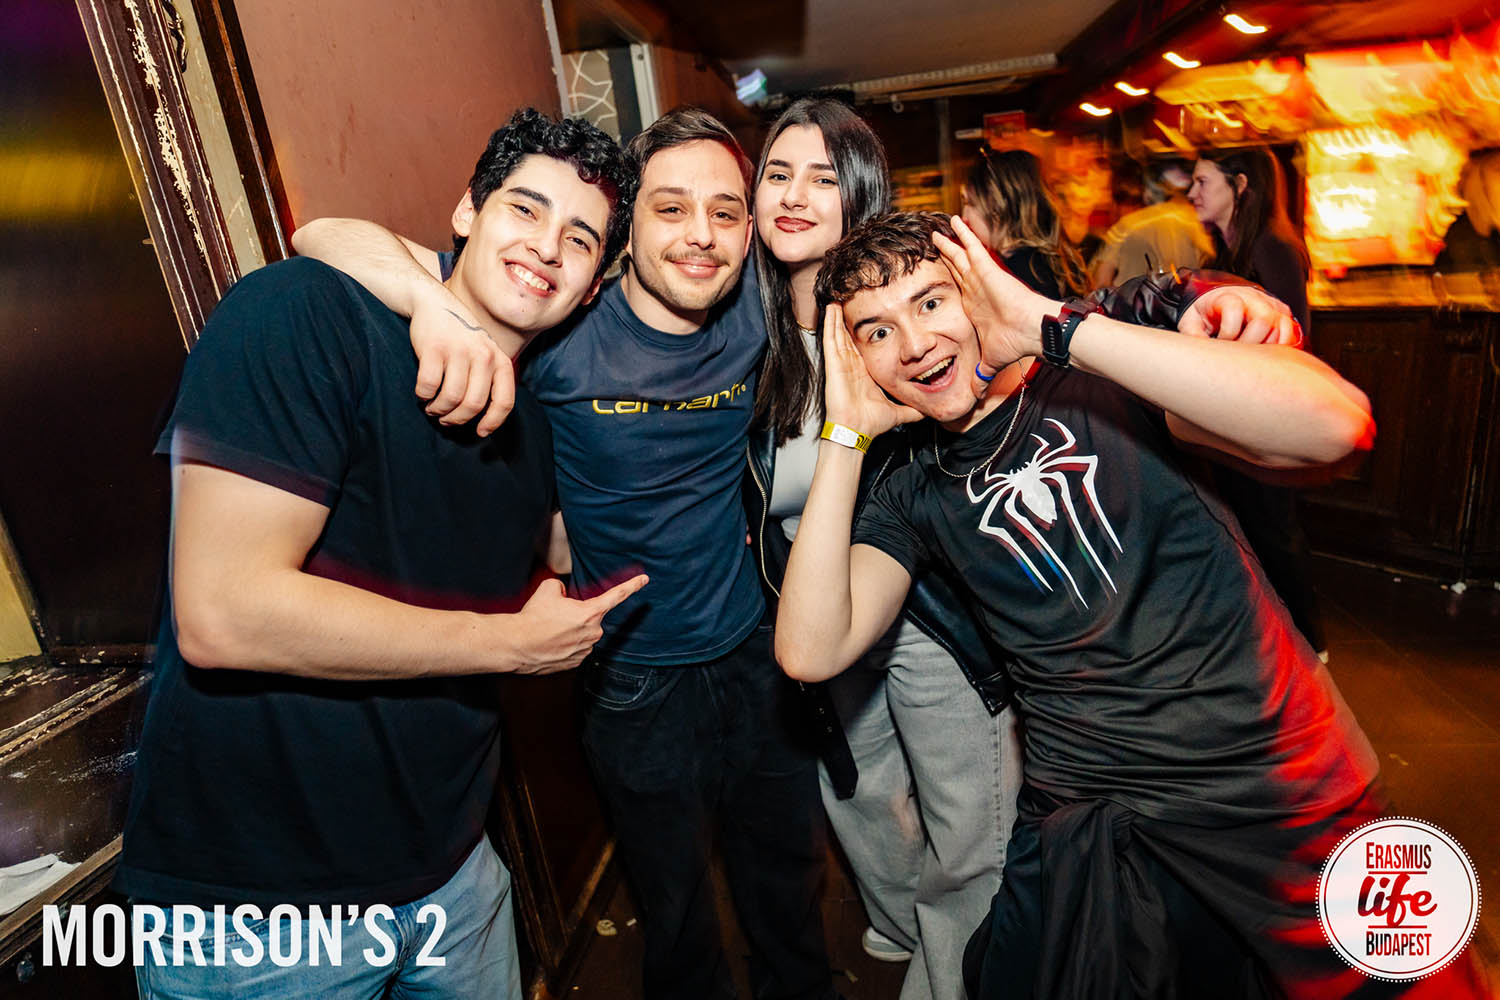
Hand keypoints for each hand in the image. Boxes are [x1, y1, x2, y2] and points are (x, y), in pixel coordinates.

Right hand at [410, 285, 515, 435]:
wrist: (433, 303)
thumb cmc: (460, 337)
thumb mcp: (484, 354)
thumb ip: (488, 380)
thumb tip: (484, 420)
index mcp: (499, 360)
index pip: (504, 401)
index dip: (492, 422)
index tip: (480, 433)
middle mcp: (483, 356)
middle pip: (473, 404)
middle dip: (457, 419)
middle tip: (446, 419)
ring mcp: (459, 351)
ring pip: (451, 398)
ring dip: (438, 410)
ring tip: (433, 408)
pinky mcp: (434, 348)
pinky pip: (429, 386)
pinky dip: (423, 395)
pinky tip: (423, 393)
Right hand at [506, 574, 647, 674]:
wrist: (518, 644)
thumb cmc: (534, 616)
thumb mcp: (549, 589)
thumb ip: (563, 587)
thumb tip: (564, 595)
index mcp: (591, 613)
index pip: (616, 595)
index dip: (632, 585)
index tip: (644, 579)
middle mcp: (593, 633)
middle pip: (590, 617)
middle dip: (576, 615)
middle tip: (554, 617)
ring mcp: (585, 650)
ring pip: (582, 634)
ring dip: (570, 631)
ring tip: (549, 631)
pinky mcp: (576, 663)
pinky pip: (575, 649)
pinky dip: (564, 644)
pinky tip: (550, 643)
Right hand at [821, 302, 921, 438]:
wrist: (857, 430)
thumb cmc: (870, 423)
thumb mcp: (898, 412)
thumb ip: (912, 411)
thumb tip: (928, 412)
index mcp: (865, 373)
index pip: (865, 347)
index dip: (867, 332)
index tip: (872, 317)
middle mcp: (852, 366)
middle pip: (849, 336)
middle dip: (849, 319)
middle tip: (851, 300)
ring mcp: (841, 363)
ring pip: (838, 333)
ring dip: (838, 316)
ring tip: (839, 298)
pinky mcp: (833, 364)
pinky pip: (831, 339)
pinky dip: (830, 323)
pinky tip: (831, 308)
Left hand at [933, 216, 1048, 395]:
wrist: (1032, 332)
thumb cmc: (1015, 343)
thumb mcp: (988, 361)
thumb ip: (980, 374)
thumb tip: (976, 395)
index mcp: (974, 307)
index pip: (955, 291)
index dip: (944, 282)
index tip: (932, 276)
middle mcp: (976, 290)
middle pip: (955, 269)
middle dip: (944, 258)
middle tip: (931, 245)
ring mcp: (981, 278)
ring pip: (960, 256)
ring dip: (949, 243)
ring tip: (936, 230)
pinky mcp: (988, 269)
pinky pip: (972, 247)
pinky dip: (963, 234)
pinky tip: (953, 221)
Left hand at [1179, 286, 1300, 346]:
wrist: (1219, 300)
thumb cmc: (1205, 313)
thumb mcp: (1190, 321)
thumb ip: (1193, 335)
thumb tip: (1199, 355)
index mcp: (1228, 297)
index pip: (1235, 310)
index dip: (1228, 332)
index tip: (1221, 342)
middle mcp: (1253, 298)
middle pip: (1265, 320)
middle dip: (1252, 342)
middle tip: (1239, 352)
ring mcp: (1271, 305)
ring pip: (1283, 327)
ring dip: (1269, 346)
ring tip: (1252, 354)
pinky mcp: (1282, 314)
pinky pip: (1292, 332)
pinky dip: (1283, 346)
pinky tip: (1268, 354)